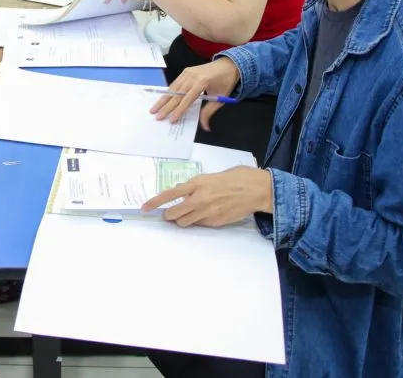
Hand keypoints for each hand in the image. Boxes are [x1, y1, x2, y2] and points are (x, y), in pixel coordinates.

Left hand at [142, 166, 273, 226]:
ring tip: (187, 215)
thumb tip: (183, 192)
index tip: (145, 208)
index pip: (169, 194)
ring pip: (185, 222)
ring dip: (182, 220)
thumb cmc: (237, 177)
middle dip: (169, 215)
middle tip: (169, 214)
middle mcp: (200, 198)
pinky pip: (200, 224)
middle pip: (174, 213)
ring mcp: (208, 212)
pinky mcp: (216, 222)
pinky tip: (206, 215)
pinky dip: (198, 221)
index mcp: (197, 183)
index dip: (155, 202)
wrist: (258, 189)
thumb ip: (196, 185)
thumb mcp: (212, 176)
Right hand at [151, 57, 240, 122]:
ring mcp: (187, 72)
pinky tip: (162, 99)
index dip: (178, 110)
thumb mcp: (220, 98)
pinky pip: (175, 83)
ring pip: (172, 88)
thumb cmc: (225, 82)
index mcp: (202, 82)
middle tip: (156, 116)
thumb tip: (205, 127)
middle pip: (176, 94)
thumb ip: (209, 112)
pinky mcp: (185, 71)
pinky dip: (168, 92)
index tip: (171, 119)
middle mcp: (192, 76)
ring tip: (154, 109)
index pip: (187, 99)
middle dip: (166, 106)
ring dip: (163, 99)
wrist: (228, 65)